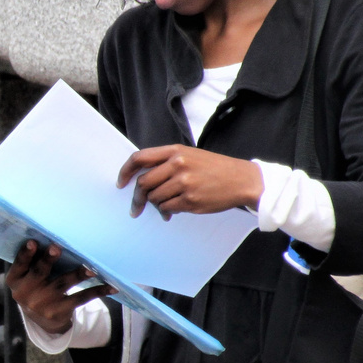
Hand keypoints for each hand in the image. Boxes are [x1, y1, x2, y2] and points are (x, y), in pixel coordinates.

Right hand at [6, 240, 113, 335]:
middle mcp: (26, 293)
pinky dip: (97, 291)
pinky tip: (110, 286)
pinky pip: (81, 298)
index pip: (19, 264)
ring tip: (90, 267)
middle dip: (48, 260)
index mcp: (15, 280)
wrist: (41, 320)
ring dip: (78, 274)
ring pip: (63, 284)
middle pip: (39, 272)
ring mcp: (43, 304)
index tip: (33, 242)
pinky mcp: (60, 311)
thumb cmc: (36, 285)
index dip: (26, 254)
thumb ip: (33, 261)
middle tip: (56, 248)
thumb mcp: (26, 277)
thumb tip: (51, 236)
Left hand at [117, 146, 262, 219]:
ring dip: (155, 205)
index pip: (139, 158)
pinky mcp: (190, 200)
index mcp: (175, 151)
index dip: (125, 171)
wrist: (241, 180)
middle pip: (143, 182)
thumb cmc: (214, 168)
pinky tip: (172, 211)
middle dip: (136, 197)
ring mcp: (184, 183)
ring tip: (164, 206)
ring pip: (154, 198)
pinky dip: (166, 211)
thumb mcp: (190, 155)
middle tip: (135, 206)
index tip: (121, 182)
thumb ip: (167, 162)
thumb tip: (143, 178)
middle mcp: (178, 165)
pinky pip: (167, 208)